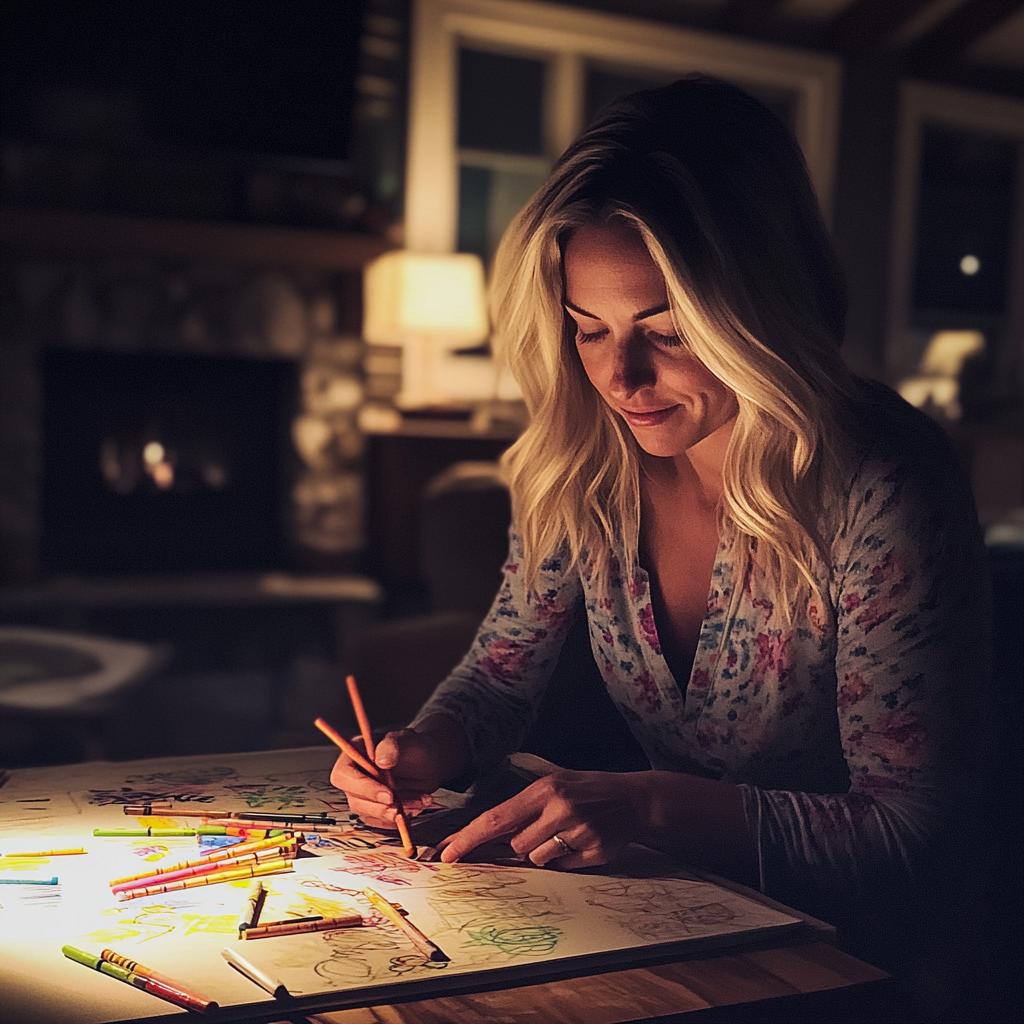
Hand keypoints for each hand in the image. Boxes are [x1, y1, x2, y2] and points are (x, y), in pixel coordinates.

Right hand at [330, 717, 470, 828]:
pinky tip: (419, 803)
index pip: (344, 775)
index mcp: (354, 753)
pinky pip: (382, 822)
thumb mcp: (405, 738)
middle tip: (400, 806)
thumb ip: (391, 745)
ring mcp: (365, 795)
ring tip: (419, 800)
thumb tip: (381, 760)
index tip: (387, 794)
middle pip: (354, 800)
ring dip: (394, 813)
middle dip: (379, 807)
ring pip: (369, 814)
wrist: (427, 761)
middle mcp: (355, 776)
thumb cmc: (412, 746)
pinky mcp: (376, 809)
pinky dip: (402, 818)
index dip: (362, 788)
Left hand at [439, 770, 645, 868]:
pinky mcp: (594, 852)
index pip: (496, 819)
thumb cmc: (585, 790)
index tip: (447, 853)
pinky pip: (563, 867)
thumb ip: (522, 808)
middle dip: (523, 842)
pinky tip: (580, 840)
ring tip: (566, 832)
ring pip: (537, 859)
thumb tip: (486, 835)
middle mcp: (559, 809)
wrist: (632, 798)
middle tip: (545, 827)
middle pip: (516, 845)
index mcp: (544, 790)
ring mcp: (578, 832)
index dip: (468, 838)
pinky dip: (566, 858)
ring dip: (545, 851)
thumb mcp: (553, 784)